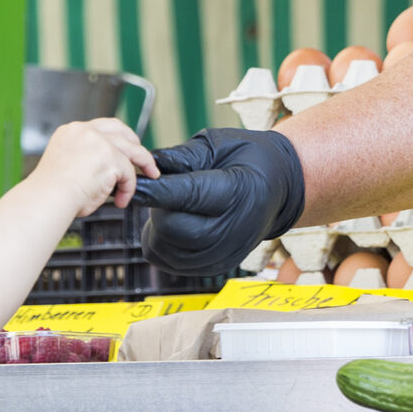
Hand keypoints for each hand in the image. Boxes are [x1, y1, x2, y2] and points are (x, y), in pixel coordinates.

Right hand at [27, 118, 156, 218]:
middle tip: (142, 158)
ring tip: (151, 174)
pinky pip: (129, 174)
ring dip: (145, 162)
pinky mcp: (111, 158)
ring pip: (132, 150)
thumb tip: (106, 173)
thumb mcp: (66, 165)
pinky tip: (122, 200)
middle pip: (120, 130)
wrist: (48, 198)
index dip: (116, 137)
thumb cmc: (51, 192)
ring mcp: (100, 143)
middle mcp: (85, 131)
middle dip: (135, 143)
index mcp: (70, 132)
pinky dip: (128, 188)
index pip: (100, 127)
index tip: (124, 147)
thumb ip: (85, 160)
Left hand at [128, 127, 304, 275]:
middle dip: (157, 207)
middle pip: (174, 227)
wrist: (277, 188)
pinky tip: (173, 224)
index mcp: (239, 191)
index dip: (157, 191)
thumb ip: (183, 156)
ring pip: (167, 248)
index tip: (135, 184)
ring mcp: (224, 253)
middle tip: (162, 190)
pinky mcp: (214, 268)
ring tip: (172, 206)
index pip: (189, 196)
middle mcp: (234, 229)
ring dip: (157, 226)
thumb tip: (150, 164)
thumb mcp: (219, 144)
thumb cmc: (247, 159)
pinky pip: (169, 262)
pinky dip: (161, 243)